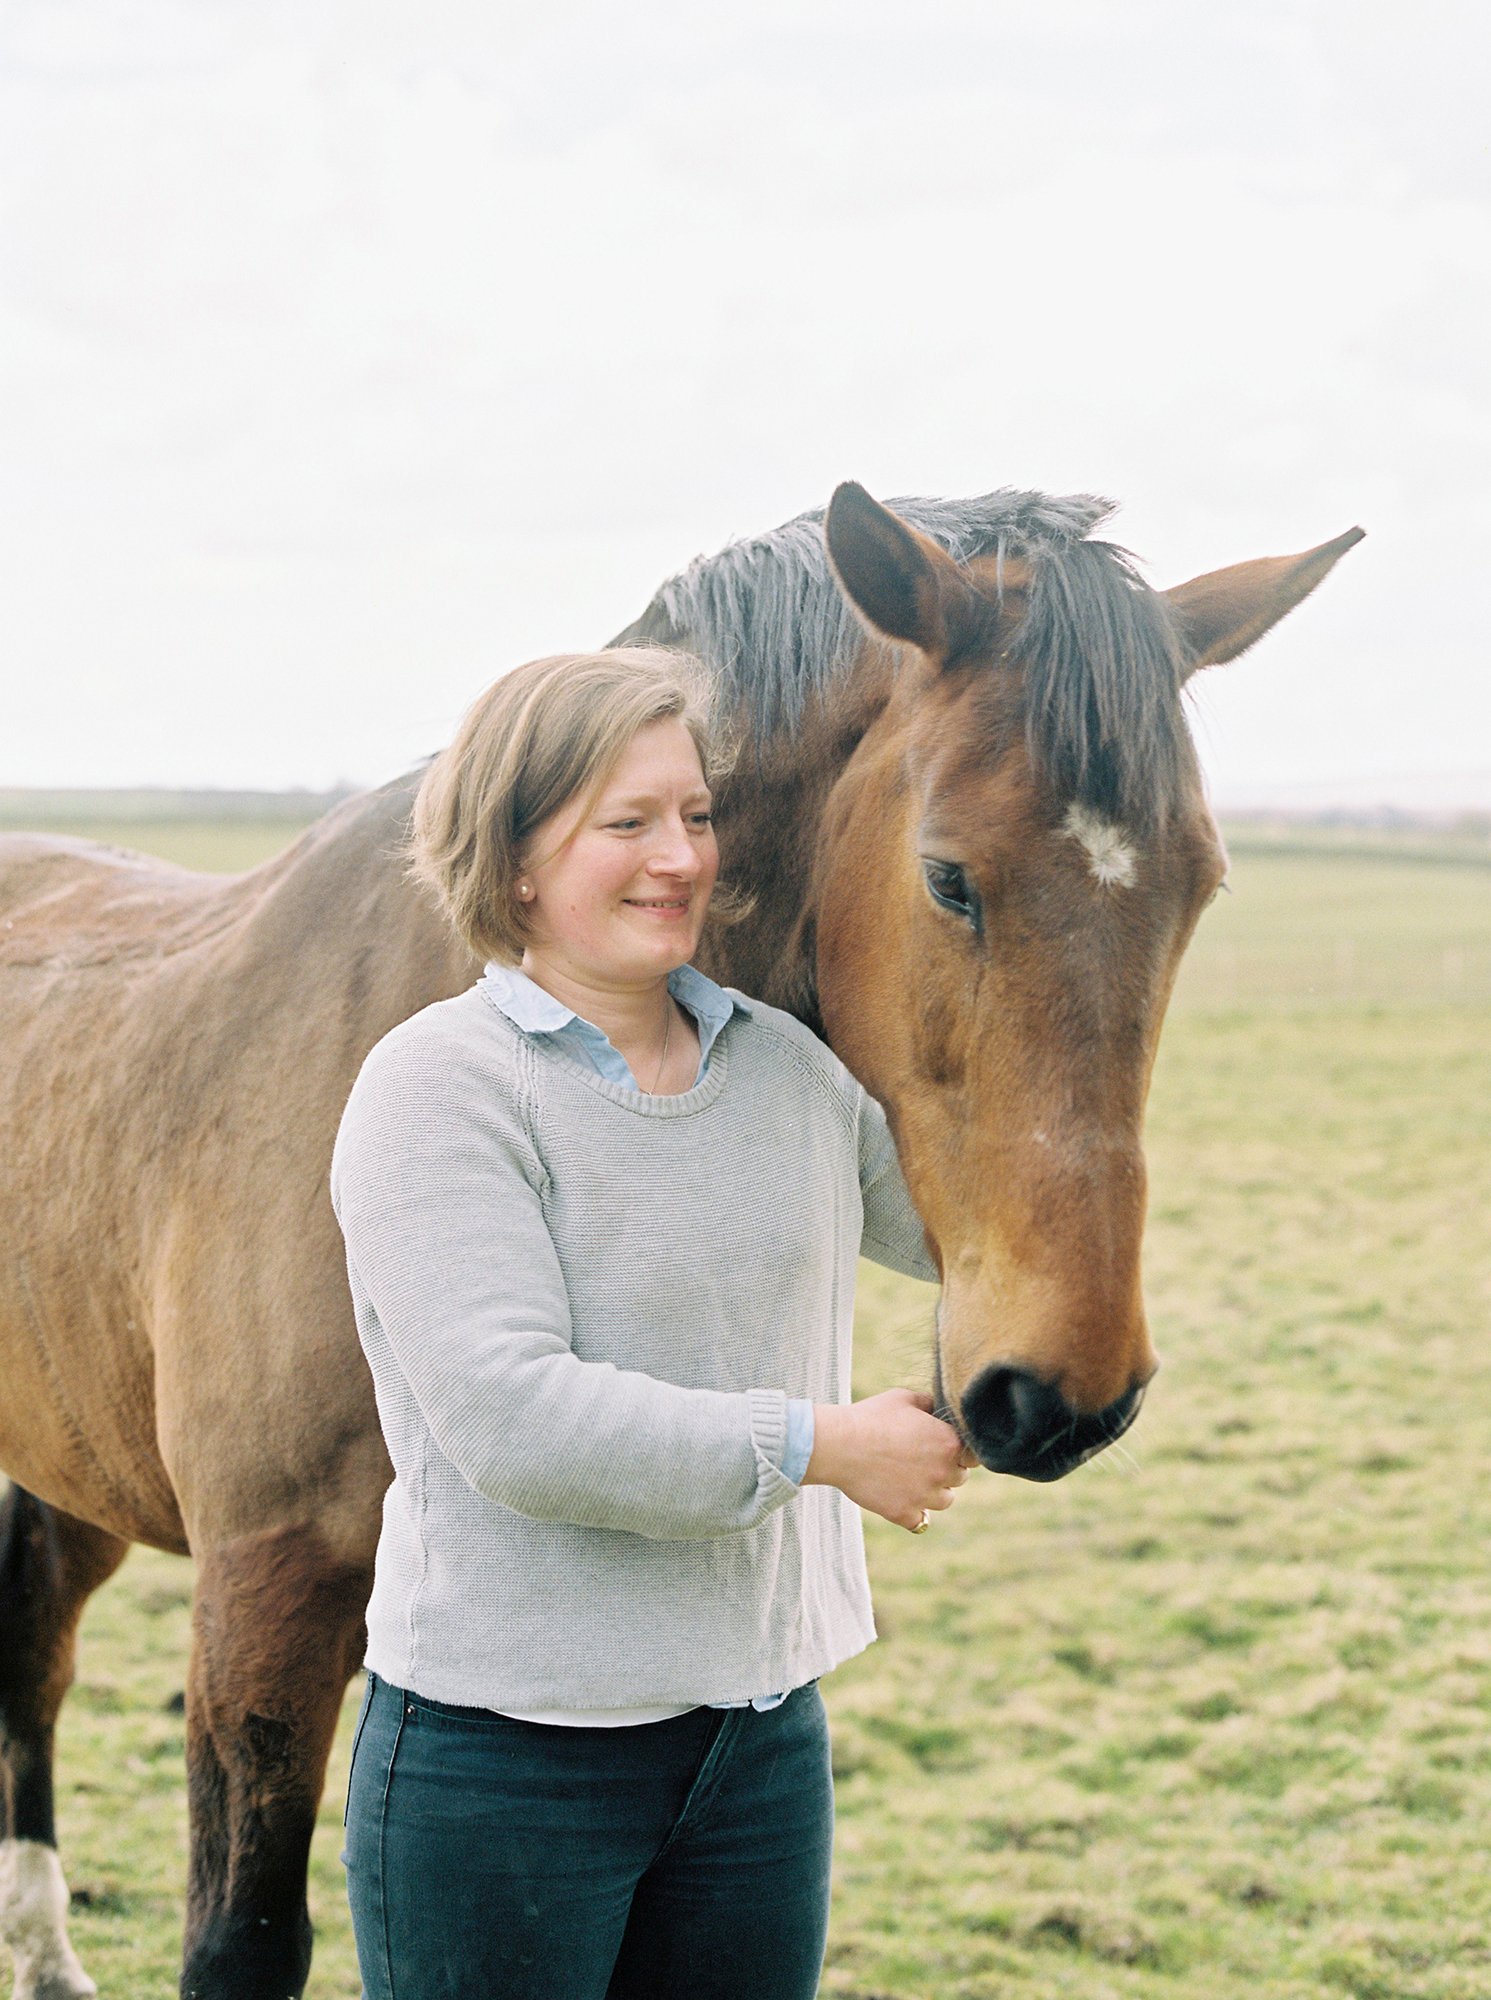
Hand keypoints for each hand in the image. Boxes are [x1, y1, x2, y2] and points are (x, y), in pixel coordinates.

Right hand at [802, 1388, 973, 1531]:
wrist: (838, 1445)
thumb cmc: (870, 1417)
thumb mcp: (903, 1398)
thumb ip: (929, 1404)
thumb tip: (939, 1407)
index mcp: (948, 1442)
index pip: (973, 1454)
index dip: (961, 1451)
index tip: (944, 1447)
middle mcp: (942, 1471)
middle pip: (960, 1478)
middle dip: (947, 1470)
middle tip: (923, 1460)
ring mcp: (924, 1496)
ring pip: (945, 1501)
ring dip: (934, 1492)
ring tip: (911, 1479)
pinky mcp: (904, 1513)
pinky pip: (920, 1522)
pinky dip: (913, 1513)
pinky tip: (901, 1498)